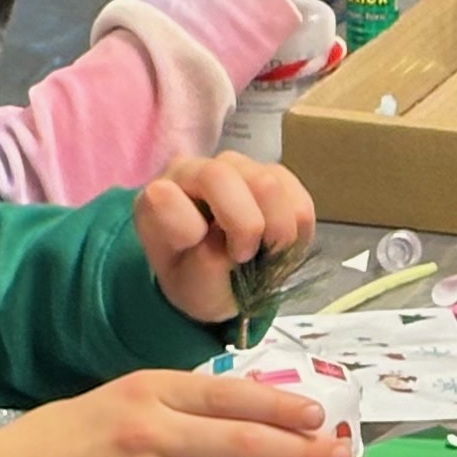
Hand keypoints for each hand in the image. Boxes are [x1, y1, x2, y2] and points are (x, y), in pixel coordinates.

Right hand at [0, 367, 348, 456]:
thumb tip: (242, 414)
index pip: (231, 395)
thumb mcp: (117, 398)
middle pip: (244, 442)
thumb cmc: (60, 438)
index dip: (281, 406)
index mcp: (149, 389)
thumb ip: (174, 403)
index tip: (318, 416)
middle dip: (301, 453)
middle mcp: (151, 430)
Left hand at [131, 150, 315, 326]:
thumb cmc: (196, 281)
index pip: (165, 195)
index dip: (189, 229)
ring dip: (276, 232)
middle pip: (224, 177)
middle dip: (244, 227)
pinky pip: (298, 199)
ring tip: (264, 253)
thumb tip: (222, 240)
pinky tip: (277, 245)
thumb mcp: (188, 289)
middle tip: (244, 257)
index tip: (202, 253)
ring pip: (269, 184)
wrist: (222, 280)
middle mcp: (195, 170)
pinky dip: (297, 233)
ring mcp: (238, 167)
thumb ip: (201, 266)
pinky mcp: (276, 175)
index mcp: (158, 198)